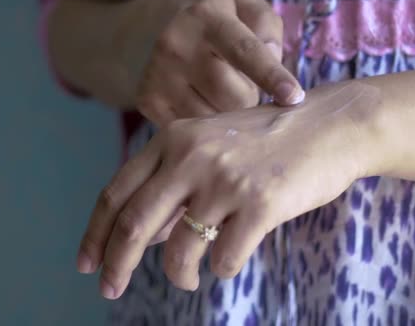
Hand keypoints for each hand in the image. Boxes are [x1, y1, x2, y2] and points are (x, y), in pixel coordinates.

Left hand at [77, 81, 383, 298]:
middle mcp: (190, 156)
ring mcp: (224, 179)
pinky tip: (230, 258)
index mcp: (172, 139)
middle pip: (133, 225)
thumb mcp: (207, 147)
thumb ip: (170, 184)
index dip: (95, 233)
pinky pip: (224, 259)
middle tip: (109, 289)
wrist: (329, 125)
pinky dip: (222, 269)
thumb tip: (137, 237)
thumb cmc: (264, 141)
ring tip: (189, 279)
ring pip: (180, 251)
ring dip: (179, 276)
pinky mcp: (260, 202)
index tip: (86, 264)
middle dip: (116, 265)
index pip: (116, 193)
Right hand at [115, 0, 303, 125]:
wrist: (156, 31)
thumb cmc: (217, 25)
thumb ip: (267, 26)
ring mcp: (158, 75)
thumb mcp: (244, 9)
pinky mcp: (147, 101)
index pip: (244, 51)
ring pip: (213, 118)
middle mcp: (176, 44)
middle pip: (234, 96)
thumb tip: (271, 57)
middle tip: (243, 86)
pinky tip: (202, 104)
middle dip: (249, 98)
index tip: (293, 97)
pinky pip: (191, 129)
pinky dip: (204, 125)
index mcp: (206, 17)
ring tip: (221, 94)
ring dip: (227, 114)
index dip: (271, 75)